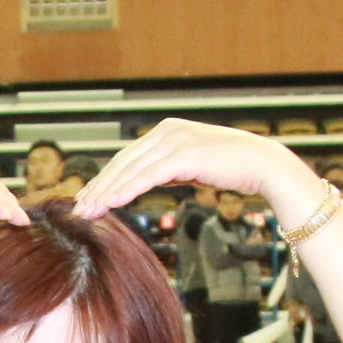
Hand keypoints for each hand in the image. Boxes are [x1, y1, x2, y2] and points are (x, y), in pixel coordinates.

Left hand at [71, 117, 312, 221]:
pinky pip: (147, 176)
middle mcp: (167, 131)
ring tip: (87, 211)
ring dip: (106, 192)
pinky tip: (110, 204)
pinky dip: (126, 190)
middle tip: (79, 208)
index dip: (105, 177)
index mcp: (167, 131)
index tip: (88, 196)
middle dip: (98, 186)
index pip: (127, 156)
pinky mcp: (184, 155)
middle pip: (123, 162)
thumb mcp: (192, 166)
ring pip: (130, 169)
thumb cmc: (232, 168)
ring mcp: (174, 140)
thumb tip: (147, 179)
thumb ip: (168, 168)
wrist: (263, 165)